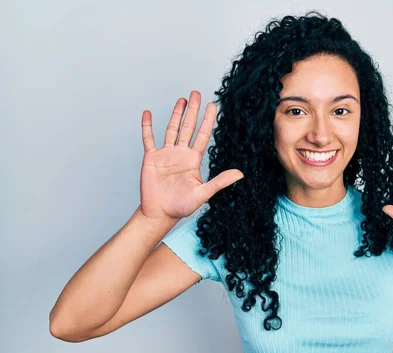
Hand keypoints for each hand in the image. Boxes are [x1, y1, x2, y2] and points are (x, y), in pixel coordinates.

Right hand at [138, 90, 243, 221]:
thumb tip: (240, 174)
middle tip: (197, 93)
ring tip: (182, 99)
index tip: (213, 105)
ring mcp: (165, 155)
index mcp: (193, 160)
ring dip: (176, 114)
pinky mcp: (151, 158)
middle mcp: (180, 154)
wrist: (160, 214)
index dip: (207, 120)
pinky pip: (148, 139)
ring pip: (171, 129)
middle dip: (193, 110)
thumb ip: (220, 182)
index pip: (202, 135)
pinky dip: (147, 126)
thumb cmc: (181, 207)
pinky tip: (148, 113)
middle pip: (188, 127)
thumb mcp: (203, 193)